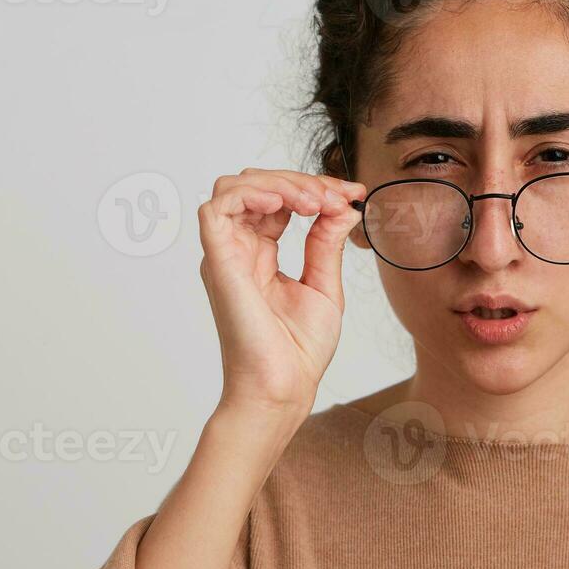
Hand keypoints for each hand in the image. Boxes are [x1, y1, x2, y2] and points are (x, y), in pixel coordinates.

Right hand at [198, 168, 367, 416]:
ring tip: (314, 201)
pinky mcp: (218, 262)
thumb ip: (327, 242)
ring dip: (280, 182)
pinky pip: (217, 208)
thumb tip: (343, 207)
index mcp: (260, 254)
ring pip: (236, 187)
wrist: (284, 388)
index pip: (279, 200)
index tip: (352, 193)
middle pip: (257, 185)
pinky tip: (284, 202)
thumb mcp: (323, 284)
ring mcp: (226, 254)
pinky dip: (250, 193)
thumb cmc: (298, 351)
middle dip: (302, 181)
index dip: (314, 187)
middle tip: (337, 197)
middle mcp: (238, 249)